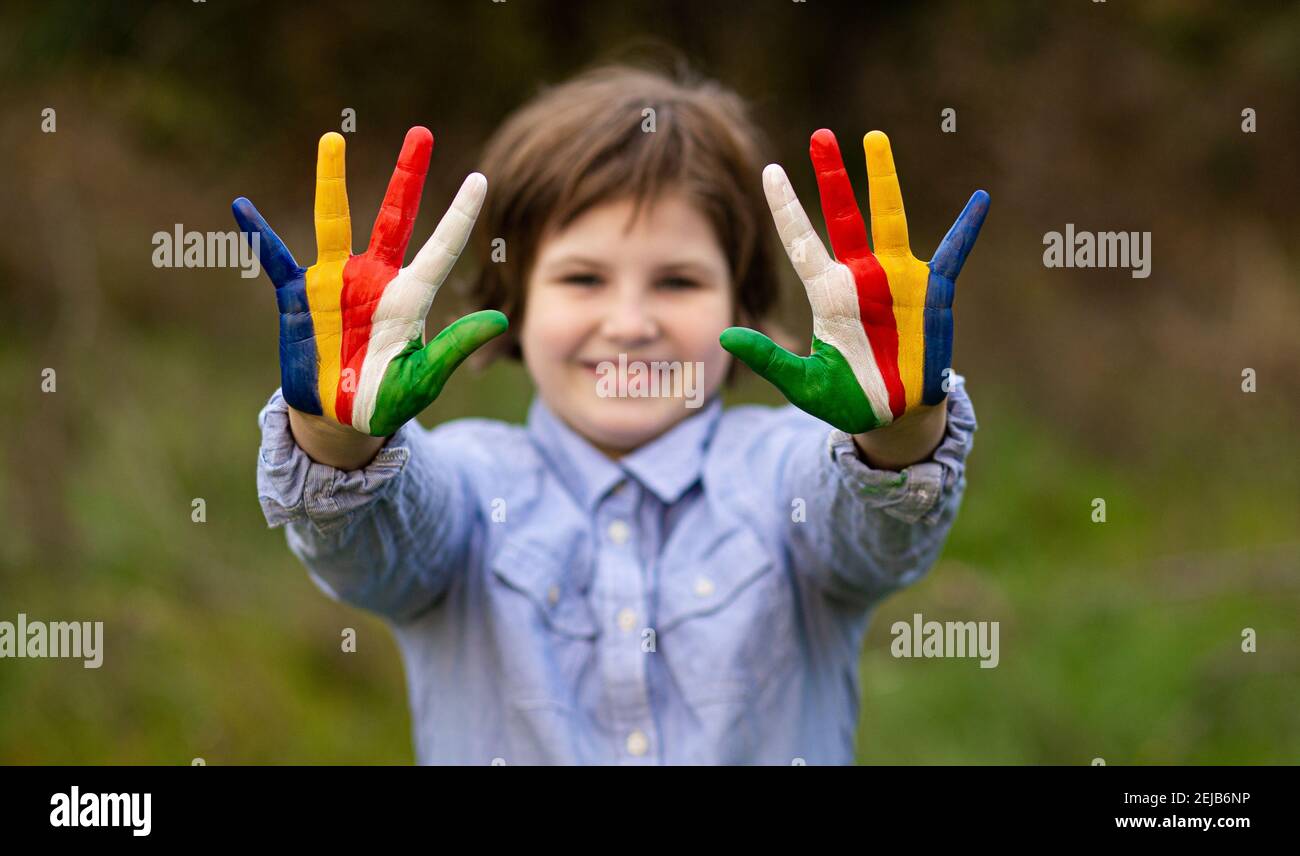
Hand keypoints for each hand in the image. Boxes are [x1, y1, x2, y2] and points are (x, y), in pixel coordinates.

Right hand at [232, 127, 506, 436]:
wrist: (340, 420)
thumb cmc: (387, 400)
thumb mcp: (423, 380)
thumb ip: (454, 348)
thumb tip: (499, 321)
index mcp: (409, 299)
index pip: (440, 250)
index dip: (459, 216)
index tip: (479, 179)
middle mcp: (374, 280)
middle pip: (394, 218)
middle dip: (407, 177)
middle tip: (422, 133)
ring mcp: (335, 284)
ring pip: (332, 222)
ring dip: (331, 182)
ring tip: (332, 139)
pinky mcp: (297, 297)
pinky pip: (276, 259)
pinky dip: (259, 234)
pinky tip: (242, 206)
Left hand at [720, 129, 987, 433]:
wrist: (893, 416)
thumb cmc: (847, 398)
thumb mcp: (803, 385)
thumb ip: (769, 360)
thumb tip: (725, 334)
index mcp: (828, 293)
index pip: (801, 241)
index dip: (786, 206)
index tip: (770, 170)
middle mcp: (861, 276)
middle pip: (844, 215)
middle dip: (832, 176)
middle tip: (821, 135)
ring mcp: (898, 279)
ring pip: (890, 218)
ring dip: (884, 179)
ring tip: (874, 138)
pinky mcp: (932, 293)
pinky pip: (952, 253)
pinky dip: (966, 228)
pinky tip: (980, 200)